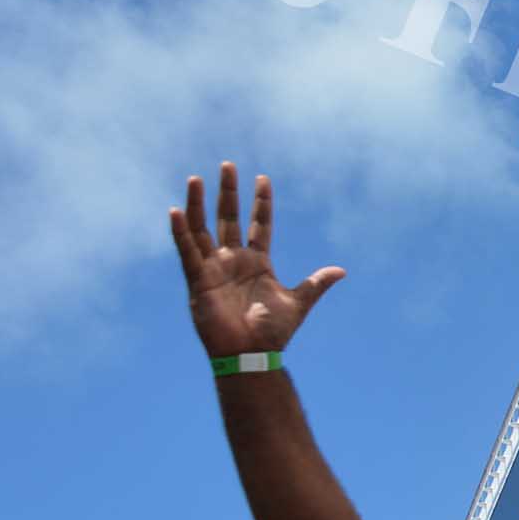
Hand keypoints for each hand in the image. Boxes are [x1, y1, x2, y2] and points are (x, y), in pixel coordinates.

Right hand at [169, 163, 344, 358]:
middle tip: (227, 165)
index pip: (259, 224)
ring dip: (197, 205)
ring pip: (202, 229)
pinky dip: (181, 233)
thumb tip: (341, 270)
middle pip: (228, 218)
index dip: (261, 202)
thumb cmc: (272, 332)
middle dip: (227, 192)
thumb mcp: (298, 302)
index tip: (262, 178)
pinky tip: (177, 211)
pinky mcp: (198, 281)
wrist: (253, 354)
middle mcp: (233, 260)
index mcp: (257, 262)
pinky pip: (187, 252)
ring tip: (195, 179)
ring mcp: (214, 268)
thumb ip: (316, 284)